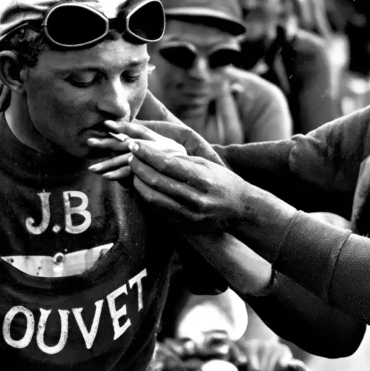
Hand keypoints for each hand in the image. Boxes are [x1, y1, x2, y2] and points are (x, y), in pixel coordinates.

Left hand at [125, 135, 264, 233]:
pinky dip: (147, 196)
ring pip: (152, 198)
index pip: (167, 164)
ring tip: (134, 171)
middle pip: (157, 181)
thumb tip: (154, 151)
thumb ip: (182, 160)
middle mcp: (195, 199)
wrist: (239, 210)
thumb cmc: (222, 181)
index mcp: (203, 179)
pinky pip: (157, 210)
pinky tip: (143, 186)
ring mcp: (188, 215)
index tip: (133, 145)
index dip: (147, 154)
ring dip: (138, 182)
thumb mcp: (207, 165)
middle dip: (139, 167)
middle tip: (131, 156)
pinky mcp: (182, 225)